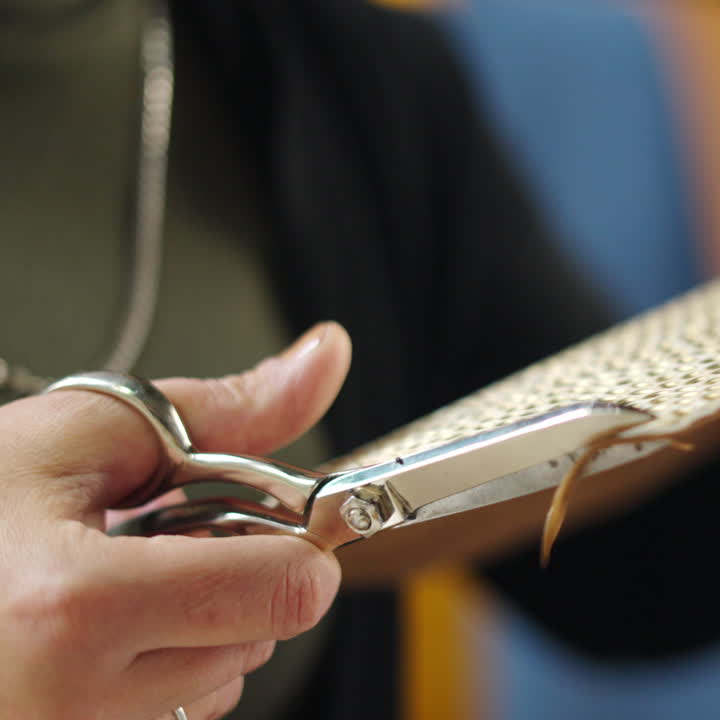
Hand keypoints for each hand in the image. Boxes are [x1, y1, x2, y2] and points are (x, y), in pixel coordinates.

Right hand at [0, 322, 350, 719]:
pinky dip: (154, 676)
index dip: (292, 543)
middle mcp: (67, 702)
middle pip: (262, 638)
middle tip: (154, 543)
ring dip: (195, 631)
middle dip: (235, 580)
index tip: (264, 519)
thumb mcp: (74, 435)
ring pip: (220, 686)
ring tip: (108, 588)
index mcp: (74, 607)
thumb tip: (325, 357)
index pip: (285, 591)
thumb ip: (221, 408)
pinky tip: (92, 637)